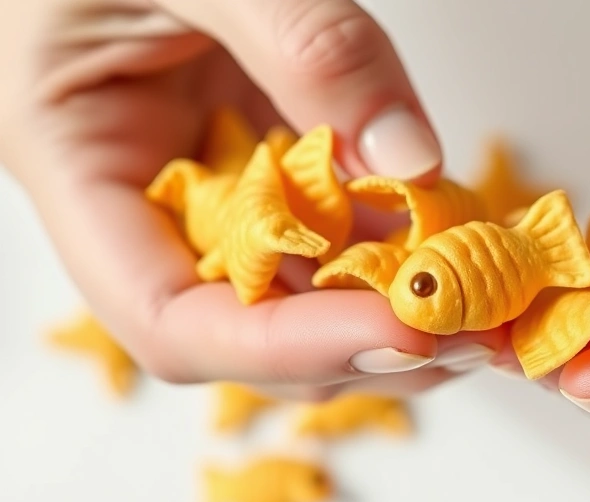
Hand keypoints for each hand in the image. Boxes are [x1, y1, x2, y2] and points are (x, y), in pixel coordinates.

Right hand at [0, 0, 502, 400]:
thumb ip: (304, 44)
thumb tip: (412, 159)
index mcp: (79, 165)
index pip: (170, 317)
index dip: (286, 347)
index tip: (404, 330)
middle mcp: (146, 198)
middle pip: (249, 329)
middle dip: (364, 345)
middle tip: (478, 334)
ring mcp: (212, 182)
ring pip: (301, 290)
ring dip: (396, 307)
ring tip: (487, 302)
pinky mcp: (267, 157)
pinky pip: (335, 226)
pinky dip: (399, 244)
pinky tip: (460, 239)